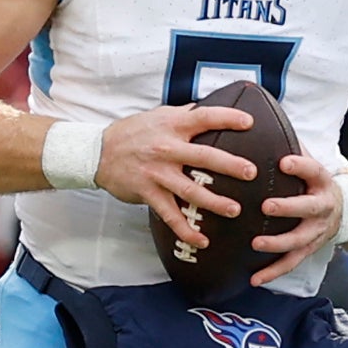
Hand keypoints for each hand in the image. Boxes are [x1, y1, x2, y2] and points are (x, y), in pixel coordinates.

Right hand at [96, 104, 255, 248]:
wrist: (96, 153)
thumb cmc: (133, 133)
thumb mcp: (159, 116)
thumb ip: (186, 114)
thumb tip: (211, 107)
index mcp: (173, 126)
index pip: (204, 118)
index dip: (227, 118)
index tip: (249, 123)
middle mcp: (167, 149)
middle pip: (203, 157)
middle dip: (229, 165)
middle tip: (251, 172)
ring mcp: (157, 173)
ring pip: (189, 190)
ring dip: (213, 202)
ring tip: (235, 210)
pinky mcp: (148, 193)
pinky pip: (169, 215)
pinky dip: (185, 230)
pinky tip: (202, 240)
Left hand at [251, 153, 340, 285]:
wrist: (342, 210)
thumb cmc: (312, 182)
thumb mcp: (309, 163)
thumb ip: (290, 147)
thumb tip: (260, 122)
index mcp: (321, 182)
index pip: (314, 170)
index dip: (301, 166)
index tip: (284, 160)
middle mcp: (322, 207)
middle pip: (309, 207)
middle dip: (289, 207)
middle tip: (267, 206)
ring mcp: (317, 230)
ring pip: (300, 239)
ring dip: (278, 243)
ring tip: (257, 243)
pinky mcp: (309, 249)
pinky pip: (292, 262)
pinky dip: (274, 272)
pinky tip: (255, 278)